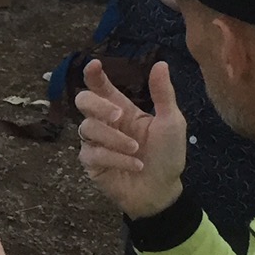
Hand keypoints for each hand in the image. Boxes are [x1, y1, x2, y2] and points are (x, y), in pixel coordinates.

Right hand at [75, 59, 187, 218]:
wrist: (163, 191)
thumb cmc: (168, 155)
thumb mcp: (171, 122)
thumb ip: (163, 94)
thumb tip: (160, 63)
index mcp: (121, 108)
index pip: (101, 87)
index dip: (93, 74)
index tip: (94, 65)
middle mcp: (105, 122)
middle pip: (83, 101)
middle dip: (99, 105)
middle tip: (119, 115)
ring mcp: (95, 142)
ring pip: (88, 128)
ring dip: (114, 138)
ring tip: (136, 150)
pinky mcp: (92, 163)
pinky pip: (93, 153)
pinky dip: (116, 158)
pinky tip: (135, 164)